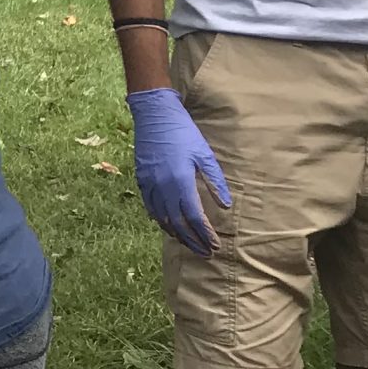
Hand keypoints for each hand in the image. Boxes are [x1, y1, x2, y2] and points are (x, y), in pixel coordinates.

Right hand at [128, 88, 233, 256]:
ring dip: (177, 234)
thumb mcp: (205, 155)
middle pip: (177, 223)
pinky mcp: (141, 179)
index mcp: (180, 181)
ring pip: (162, 218)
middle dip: (193, 241)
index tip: (216, 245)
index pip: (194, 216)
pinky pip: (150, 207)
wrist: (154, 115)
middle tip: (206, 253)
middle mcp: (162, 186)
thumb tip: (226, 206)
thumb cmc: (183, 132)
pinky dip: (161, 220)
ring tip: (190, 244)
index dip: (205, 233)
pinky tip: (169, 226)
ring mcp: (149, 184)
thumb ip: (216, 181)